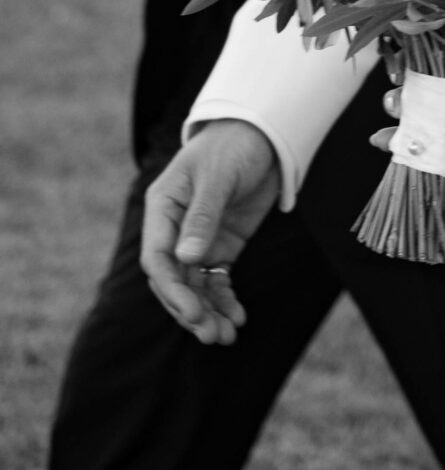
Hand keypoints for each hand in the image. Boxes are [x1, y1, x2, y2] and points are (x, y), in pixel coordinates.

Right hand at [140, 122, 281, 343]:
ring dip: (209, 312)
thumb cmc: (233, 146)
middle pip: (174, 280)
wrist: (262, 133)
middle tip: (213, 335)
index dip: (173, 290)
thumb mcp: (218, 177)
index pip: (157, 258)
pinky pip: (217, 280)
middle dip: (191, 310)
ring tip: (227, 336)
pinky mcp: (221, 245)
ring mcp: (198, 239)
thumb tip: (186, 258)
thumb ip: (203, 216)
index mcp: (162, 209)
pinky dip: (225, 300)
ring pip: (195, 286)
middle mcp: (174, 229)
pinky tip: (238, 317)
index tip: (193, 313)